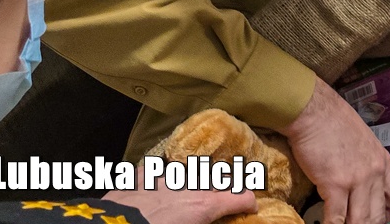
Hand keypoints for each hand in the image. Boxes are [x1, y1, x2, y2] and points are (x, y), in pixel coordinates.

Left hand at [104, 166, 255, 223]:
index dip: (248, 202)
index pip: (239, 197)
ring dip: (192, 180)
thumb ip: (202, 220)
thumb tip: (204, 218)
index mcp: (204, 205)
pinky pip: (154, 171)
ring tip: (189, 189)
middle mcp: (189, 186)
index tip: (251, 208)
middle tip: (226, 195)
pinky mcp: (139, 176)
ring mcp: (164, 177)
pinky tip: (155, 185)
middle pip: (217, 179)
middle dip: (225, 185)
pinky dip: (159, 178)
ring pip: (187, 172)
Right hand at [281, 78, 389, 223]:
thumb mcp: (364, 141)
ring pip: (361, 219)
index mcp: (383, 162)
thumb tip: (362, 183)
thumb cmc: (334, 122)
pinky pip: (337, 217)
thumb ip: (367, 162)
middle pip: (378, 214)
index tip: (382, 223)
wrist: (314, 111)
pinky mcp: (335, 184)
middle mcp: (375, 173)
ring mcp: (357, 179)